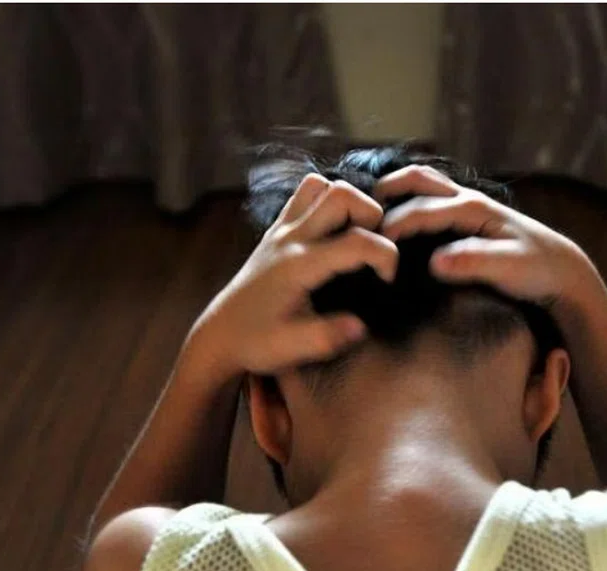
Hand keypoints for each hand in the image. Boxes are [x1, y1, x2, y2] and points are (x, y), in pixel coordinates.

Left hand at [192, 174, 397, 376]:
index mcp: (299, 265)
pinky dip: (325, 202)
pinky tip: (331, 233)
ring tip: (354, 234)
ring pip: (320, 186)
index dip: (386, 256)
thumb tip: (362, 326)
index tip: (387, 280)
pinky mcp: (275, 231)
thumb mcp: (292, 348)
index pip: (357, 241)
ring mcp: (280, 230)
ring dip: (346, 203)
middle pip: (341, 195)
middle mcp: (290, 238)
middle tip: (373, 247)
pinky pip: (303, 196)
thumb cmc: (254, 343)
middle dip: (372, 216)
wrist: (219, 335)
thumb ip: (329, 336)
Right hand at [374, 165, 597, 313]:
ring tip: (366, 216)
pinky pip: (429, 199)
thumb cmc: (537, 269)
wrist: (562, 270)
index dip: (392, 226)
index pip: (421, 209)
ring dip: (393, 192)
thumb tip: (435, 262)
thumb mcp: (508, 269)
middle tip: (356, 218)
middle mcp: (467, 199)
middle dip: (384, 194)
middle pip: (416, 180)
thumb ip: (473, 263)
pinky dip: (406, 202)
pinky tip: (390, 224)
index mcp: (473, 208)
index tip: (370, 248)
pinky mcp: (467, 216)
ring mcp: (467, 205)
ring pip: (421, 184)